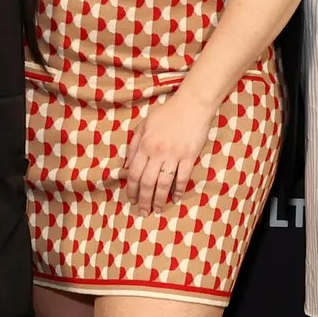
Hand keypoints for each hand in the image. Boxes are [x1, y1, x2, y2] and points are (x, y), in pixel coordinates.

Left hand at [122, 88, 216, 214]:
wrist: (191, 104)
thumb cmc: (166, 113)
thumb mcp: (144, 124)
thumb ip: (134, 144)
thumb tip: (126, 165)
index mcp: (144, 145)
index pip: (133, 173)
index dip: (131, 189)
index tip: (130, 199)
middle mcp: (157, 152)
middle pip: (147, 182)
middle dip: (143, 200)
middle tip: (142, 212)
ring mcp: (174, 155)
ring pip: (163, 184)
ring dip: (159, 199)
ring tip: (157, 210)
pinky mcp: (190, 157)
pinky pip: (182, 178)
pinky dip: (178, 191)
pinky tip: (175, 199)